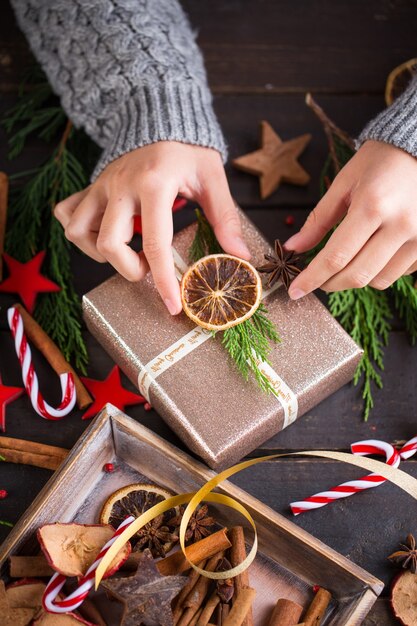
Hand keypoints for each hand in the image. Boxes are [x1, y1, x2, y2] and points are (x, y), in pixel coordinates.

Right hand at [54, 142, 249, 313]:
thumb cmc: (188, 150)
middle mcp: (120, 186)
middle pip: (110, 245)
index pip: (155, 243)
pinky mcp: (91, 186)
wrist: (161, 116)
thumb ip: (225, 218)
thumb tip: (240, 255)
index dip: (163, 280)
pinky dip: (82, 231)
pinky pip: (67, 214)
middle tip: (151, 267)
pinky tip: (105, 231)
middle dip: (131, 270)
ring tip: (128, 250)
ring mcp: (101, 186)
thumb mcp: (212, 179)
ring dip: (102, 254)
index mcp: (154, 184)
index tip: (173, 305)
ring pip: (80, 232)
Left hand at [285, 140, 416, 298]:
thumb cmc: (380, 162)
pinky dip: (380, 270)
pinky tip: (374, 252)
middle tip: (316, 281)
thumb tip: (293, 248)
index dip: (312, 279)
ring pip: (378, 280)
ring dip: (355, 277)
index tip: (295, 292)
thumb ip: (318, 220)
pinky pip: (398, 273)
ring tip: (347, 259)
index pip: (336, 257)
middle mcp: (400, 225)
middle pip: (357, 275)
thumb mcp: (344, 183)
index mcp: (372, 206)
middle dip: (329, 284)